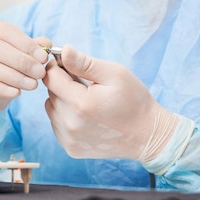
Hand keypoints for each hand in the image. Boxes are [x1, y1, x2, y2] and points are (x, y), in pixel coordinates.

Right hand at [0, 19, 50, 117]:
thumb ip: (33, 47)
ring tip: (33, 84)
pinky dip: (2, 88)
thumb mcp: (21, 53)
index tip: (43, 57)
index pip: (4, 31)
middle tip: (39, 73)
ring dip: (14, 76)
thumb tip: (46, 44)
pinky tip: (17, 92)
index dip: (25, 43)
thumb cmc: (6, 66)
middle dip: (21, 61)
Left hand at [43, 45, 177, 162]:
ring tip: (86, 99)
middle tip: (84, 82)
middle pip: (51, 93)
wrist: (148, 136)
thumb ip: (84, 62)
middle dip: (63, 83)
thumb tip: (63, 51)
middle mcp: (70, 124)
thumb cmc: (133, 101)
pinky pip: (57, 124)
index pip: (51, 78)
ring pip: (51, 108)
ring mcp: (69, 139)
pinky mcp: (71, 148)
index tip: (68, 64)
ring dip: (63, 100)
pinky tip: (85, 115)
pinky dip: (66, 116)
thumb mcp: (114, 74)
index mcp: (80, 104)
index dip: (57, 67)